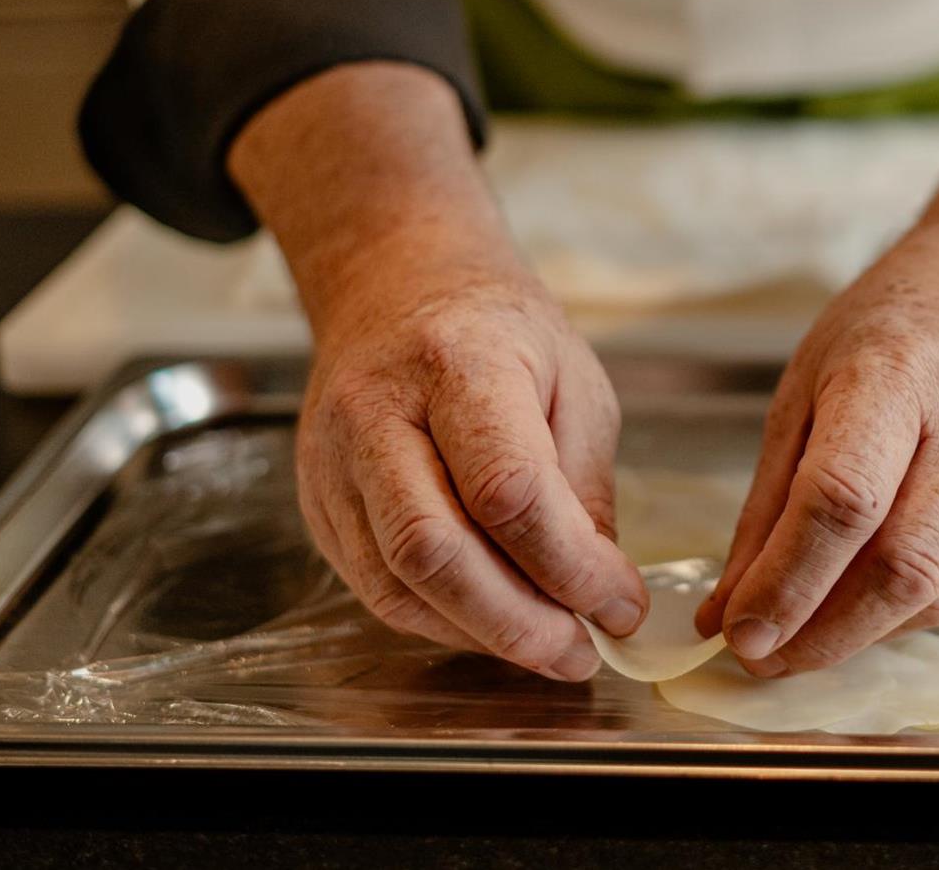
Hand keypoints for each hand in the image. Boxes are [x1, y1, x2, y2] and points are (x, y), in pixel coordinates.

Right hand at [227, 62, 646, 681]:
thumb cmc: (499, 334)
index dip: (568, 565)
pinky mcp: (318, 503)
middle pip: (434, 549)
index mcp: (459, 363)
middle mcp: (377, 412)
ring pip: (396, 583)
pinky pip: (376, 589)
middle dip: (517, 623)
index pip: (506, 487)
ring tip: (548, 645)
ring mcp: (333, 461)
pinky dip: (442, 622)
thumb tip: (601, 593)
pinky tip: (494, 624)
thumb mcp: (574, 385)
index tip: (620, 604)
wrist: (395, 285)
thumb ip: (583, 490)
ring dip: (481, 634)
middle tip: (578, 653)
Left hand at [693, 219, 938, 675]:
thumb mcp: (809, 384)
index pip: (843, 498)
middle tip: (766, 659)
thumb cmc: (898, 326)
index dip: (788, 581)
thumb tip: (727, 611)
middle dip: (826, 633)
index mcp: (898, 376)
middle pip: (905, 566)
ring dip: (865, 634)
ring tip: (808, 636)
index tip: (738, 633)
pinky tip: (871, 602)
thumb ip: (768, 503)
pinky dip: (911, 612)